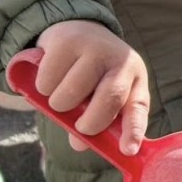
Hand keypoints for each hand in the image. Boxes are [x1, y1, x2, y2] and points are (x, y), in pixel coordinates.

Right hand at [34, 21, 149, 154]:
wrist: (75, 30)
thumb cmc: (91, 74)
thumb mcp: (100, 96)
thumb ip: (94, 121)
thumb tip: (79, 144)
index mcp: (136, 79)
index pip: (139, 107)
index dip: (134, 130)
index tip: (127, 150)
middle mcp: (122, 61)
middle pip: (109, 99)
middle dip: (90, 123)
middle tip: (80, 128)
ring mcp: (96, 48)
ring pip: (71, 94)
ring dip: (59, 105)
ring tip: (61, 95)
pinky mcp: (68, 42)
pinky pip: (48, 81)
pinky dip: (42, 88)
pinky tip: (50, 77)